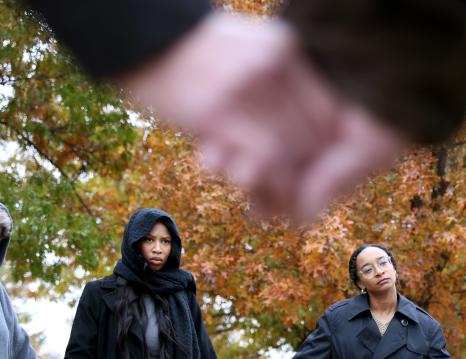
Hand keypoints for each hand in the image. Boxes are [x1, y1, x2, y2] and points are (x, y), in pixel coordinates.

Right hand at [119, 12, 405, 223]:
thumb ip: (278, 84)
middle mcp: (272, 65)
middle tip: (296, 209)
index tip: (311, 180)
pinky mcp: (217, 112)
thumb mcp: (247, 51)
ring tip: (272, 212)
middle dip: (306, 177)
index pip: (327, 111)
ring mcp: (246, 88)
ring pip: (291, 151)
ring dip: (285, 190)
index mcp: (285, 48)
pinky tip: (257, 206)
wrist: (138, 39)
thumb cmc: (193, 54)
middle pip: (312, 135)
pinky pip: (264, 159)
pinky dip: (266, 188)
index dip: (323, 153)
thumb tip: (310, 139)